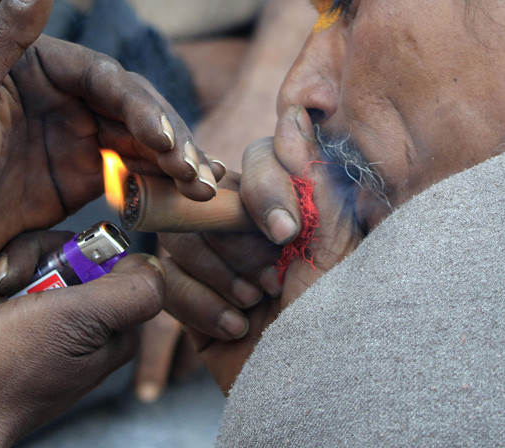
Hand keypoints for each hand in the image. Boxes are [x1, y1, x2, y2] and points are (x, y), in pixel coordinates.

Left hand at [0, 0, 217, 287]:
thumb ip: (1, 36)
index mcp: (39, 63)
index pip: (106, 78)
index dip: (140, 106)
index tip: (162, 137)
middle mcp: (66, 95)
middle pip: (136, 109)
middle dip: (172, 137)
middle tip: (195, 169)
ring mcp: (78, 136)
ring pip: (144, 141)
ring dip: (178, 161)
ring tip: (204, 187)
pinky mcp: (84, 176)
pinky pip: (135, 173)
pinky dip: (166, 183)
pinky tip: (193, 196)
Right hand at [0, 253, 166, 447]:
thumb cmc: (5, 372)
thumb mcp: (82, 319)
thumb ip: (132, 289)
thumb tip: (154, 264)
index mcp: (106, 324)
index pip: (87, 252)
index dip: (48, 251)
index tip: (21, 275)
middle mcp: (72, 330)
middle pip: (41, 259)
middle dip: (4, 274)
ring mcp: (29, 337)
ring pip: (0, 275)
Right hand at [158, 105, 364, 391]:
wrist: (318, 392)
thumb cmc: (338, 321)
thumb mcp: (337, 248)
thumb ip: (314, 179)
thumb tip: (293, 111)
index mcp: (291, 207)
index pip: (257, 161)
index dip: (264, 190)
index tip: (287, 232)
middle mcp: (250, 230)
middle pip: (210, 198)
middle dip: (239, 244)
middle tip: (274, 279)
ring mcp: (217, 266)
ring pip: (181, 236)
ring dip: (219, 274)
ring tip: (257, 303)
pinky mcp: (190, 305)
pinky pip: (165, 281)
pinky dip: (199, 304)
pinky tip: (238, 326)